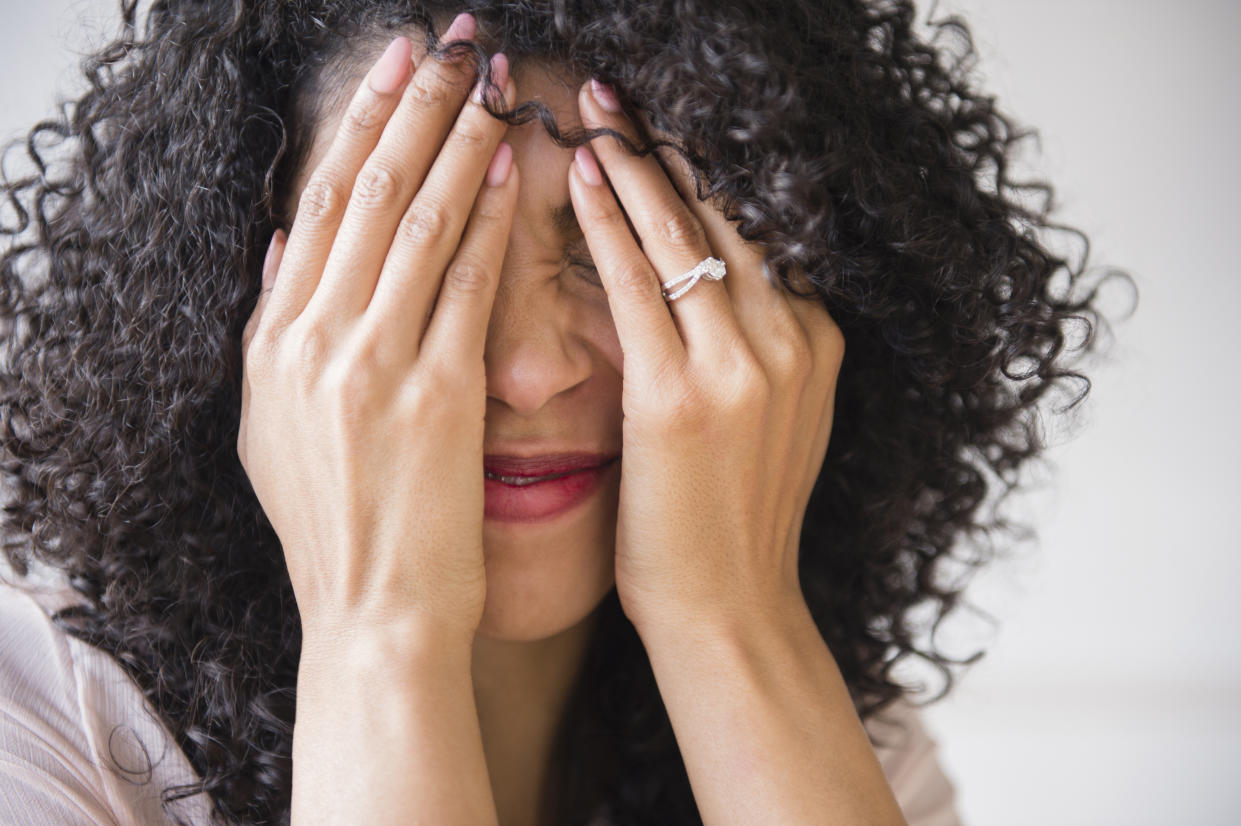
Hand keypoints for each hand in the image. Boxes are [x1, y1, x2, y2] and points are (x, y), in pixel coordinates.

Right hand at [237, 26, 518, 643]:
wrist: (374, 616)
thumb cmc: (339, 529)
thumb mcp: (275, 429)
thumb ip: (278, 331)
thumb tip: (287, 246)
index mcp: (272, 344)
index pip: (317, 203)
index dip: (358, 124)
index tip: (394, 67)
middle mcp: (311, 342)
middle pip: (365, 192)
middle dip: (411, 105)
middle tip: (448, 41)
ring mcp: (370, 365)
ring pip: (415, 221)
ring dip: (457, 141)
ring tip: (489, 82)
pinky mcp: (436, 395)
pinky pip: (466, 283)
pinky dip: (490, 218)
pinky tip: (515, 167)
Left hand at [567, 79, 844, 635]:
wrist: (729, 610)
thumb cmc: (731, 524)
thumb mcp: (772, 423)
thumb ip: (760, 352)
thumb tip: (720, 295)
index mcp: (816, 343)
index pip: (761, 232)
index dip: (708, 174)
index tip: (667, 130)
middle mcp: (791, 342)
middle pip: (728, 216)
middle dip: (671, 148)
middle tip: (622, 95)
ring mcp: (742, 367)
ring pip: (684, 235)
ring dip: (633, 164)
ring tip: (594, 112)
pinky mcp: (679, 396)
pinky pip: (638, 285)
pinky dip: (608, 224)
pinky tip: (578, 179)